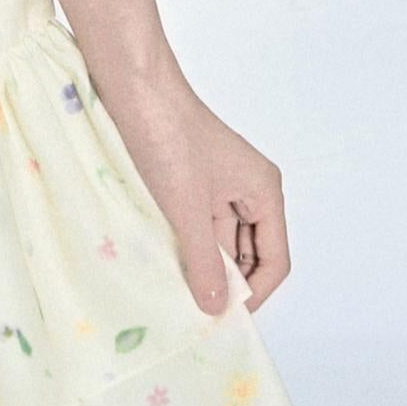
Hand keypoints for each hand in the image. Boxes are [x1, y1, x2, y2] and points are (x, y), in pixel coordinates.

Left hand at [93, 66, 291, 315]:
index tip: (223, 318)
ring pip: (218, 240)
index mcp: (263, 191)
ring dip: (201, 263)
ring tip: (177, 291)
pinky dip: (183, 244)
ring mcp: (218, 184)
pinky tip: (163, 262)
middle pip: (248, 253)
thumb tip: (218, 309)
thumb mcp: (188, 208)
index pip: (275, 260)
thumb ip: (204, 261)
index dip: (255, 294)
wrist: (132, 87)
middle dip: (228, 282)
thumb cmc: (167, 137)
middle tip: (197, 312)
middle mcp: (248, 189)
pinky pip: (195, 224)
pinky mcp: (188, 180)